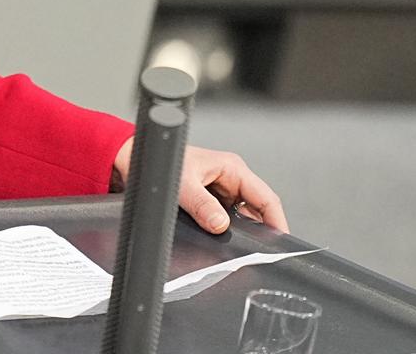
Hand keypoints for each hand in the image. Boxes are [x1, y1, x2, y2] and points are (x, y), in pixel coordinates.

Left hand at [112, 137, 289, 235]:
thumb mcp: (182, 184)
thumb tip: (220, 226)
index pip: (266, 198)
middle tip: (259, 253)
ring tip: (240, 250)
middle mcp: (230, 180)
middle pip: (256, 211)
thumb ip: (201, 205)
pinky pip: (223, 221)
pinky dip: (224, 233)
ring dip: (239, 233)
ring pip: (240, 219)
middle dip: (259, 232)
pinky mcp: (209, 203)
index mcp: (232, 169)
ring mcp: (220, 193)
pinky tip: (221, 244)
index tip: (280, 242)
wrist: (135, 162)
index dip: (277, 221)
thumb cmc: (160, 163)